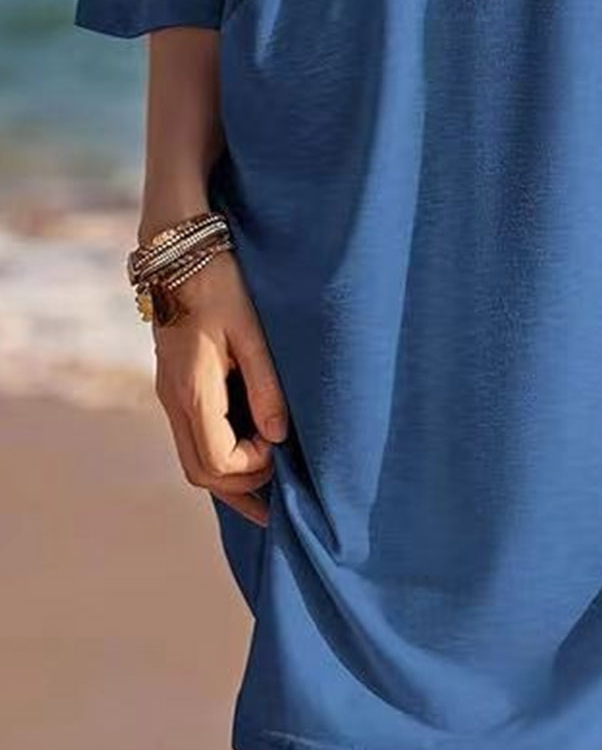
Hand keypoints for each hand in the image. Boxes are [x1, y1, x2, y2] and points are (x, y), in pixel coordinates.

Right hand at [152, 247, 289, 527]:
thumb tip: (280, 437)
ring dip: (229, 477)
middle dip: (241, 490)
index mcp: (192, 391)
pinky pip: (193, 437)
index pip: (219, 463)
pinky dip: (219, 455)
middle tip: (282, 500)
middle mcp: (173, 400)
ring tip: (269, 487)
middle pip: (200, 474)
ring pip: (193, 460)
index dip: (255, 469)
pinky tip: (247, 452)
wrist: (177, 249)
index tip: (284, 447)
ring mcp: (169, 395)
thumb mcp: (251, 331)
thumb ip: (265, 385)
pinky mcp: (173, 385)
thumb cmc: (220, 282)